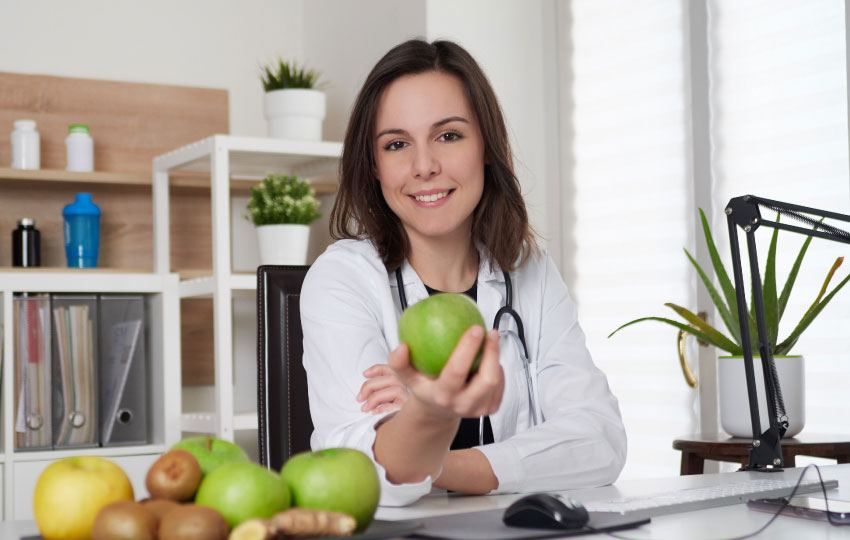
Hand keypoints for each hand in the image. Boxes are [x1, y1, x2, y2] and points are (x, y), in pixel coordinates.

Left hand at [357, 364, 407, 413]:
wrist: (399, 433)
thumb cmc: (385, 415)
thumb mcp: (379, 398)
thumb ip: (376, 388)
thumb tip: (366, 377)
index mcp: (399, 383)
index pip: (391, 369)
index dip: (377, 369)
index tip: (364, 374)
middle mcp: (407, 390)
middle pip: (392, 378)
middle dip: (371, 385)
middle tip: (359, 398)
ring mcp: (409, 401)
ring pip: (396, 390)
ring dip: (376, 398)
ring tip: (365, 408)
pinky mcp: (408, 412)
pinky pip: (398, 406)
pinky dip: (384, 408)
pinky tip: (374, 412)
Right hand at [389, 326, 503, 420]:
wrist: (437, 411)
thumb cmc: (425, 387)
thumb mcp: (407, 377)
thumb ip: (399, 363)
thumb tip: (402, 348)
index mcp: (443, 396)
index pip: (457, 371)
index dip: (468, 348)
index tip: (474, 328)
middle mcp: (463, 405)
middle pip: (486, 379)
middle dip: (492, 353)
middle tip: (490, 331)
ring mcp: (478, 409)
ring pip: (496, 381)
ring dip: (496, 357)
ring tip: (491, 339)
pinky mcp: (490, 408)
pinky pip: (501, 386)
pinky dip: (498, 368)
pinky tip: (491, 355)